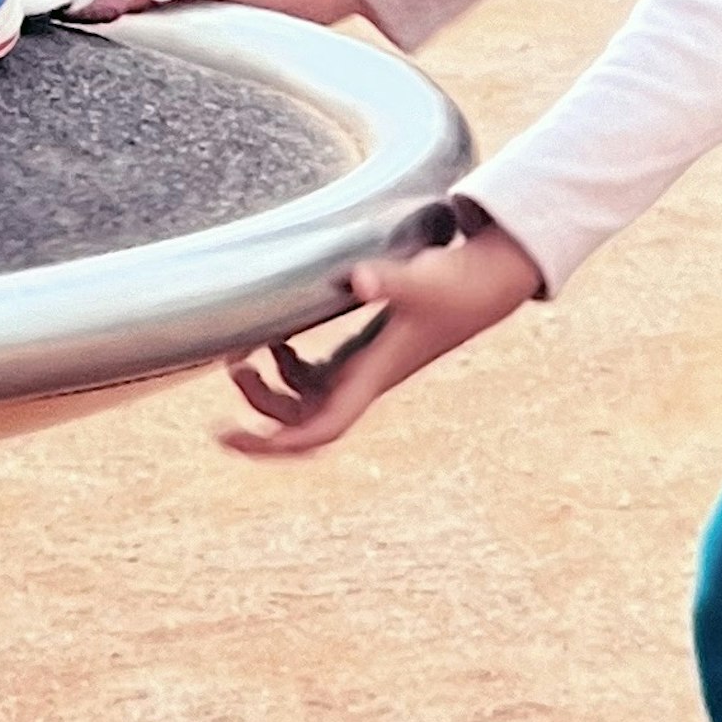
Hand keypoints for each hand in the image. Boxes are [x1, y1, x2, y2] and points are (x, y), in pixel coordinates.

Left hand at [222, 217, 542, 460]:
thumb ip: (388, 279)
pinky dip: (288, 369)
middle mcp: (366, 380)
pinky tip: (275, 340)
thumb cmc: (457, 283)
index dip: (276, 444)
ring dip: (271, 391)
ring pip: (307, 401)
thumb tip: (359, 278)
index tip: (232, 438)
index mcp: (374, 375)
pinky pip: (318, 378)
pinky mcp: (366, 350)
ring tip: (239, 358)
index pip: (320, 428)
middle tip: (231, 369)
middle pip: (305, 422)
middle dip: (263, 410)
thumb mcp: (420, 280)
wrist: (489, 282)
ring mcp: (365, 368)